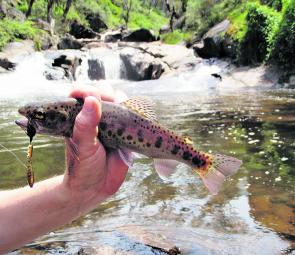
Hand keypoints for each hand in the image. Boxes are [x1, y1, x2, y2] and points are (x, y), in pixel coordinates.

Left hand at [63, 85, 127, 214]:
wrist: (95, 188)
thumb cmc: (83, 167)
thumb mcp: (82, 146)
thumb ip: (85, 124)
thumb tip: (92, 100)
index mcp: (80, 117)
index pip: (82, 93)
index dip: (88, 90)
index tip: (94, 98)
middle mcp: (96, 116)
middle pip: (104, 92)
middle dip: (109, 95)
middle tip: (112, 108)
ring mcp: (113, 123)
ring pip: (121, 101)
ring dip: (124, 103)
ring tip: (123, 117)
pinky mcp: (126, 131)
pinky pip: (134, 116)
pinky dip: (137, 113)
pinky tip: (137, 118)